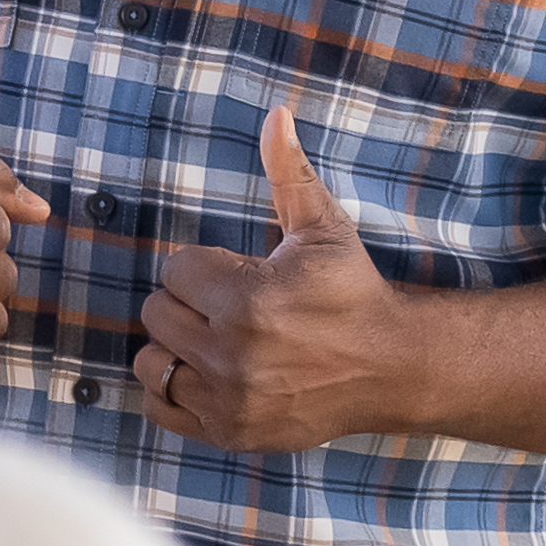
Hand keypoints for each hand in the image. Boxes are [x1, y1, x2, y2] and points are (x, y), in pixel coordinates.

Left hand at [139, 107, 428, 452]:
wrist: (393, 368)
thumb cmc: (355, 291)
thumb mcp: (325, 227)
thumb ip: (290, 172)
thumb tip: (277, 113)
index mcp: (248, 299)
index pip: (174, 270)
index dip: (203, 267)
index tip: (238, 275)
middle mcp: (232, 353)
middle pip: (155, 314)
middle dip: (186, 304)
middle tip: (226, 307)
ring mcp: (229, 398)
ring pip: (151, 361)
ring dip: (174, 348)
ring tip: (211, 340)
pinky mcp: (230, 432)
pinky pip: (160, 408)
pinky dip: (171, 391)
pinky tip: (203, 374)